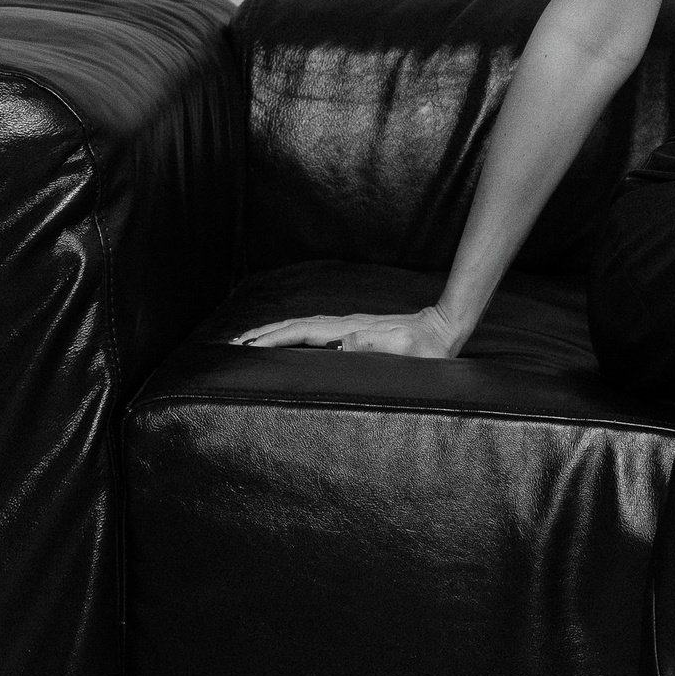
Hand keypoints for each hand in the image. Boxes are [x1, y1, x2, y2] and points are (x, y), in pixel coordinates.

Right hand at [230, 308, 457, 358]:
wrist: (442, 329)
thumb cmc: (427, 348)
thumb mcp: (407, 350)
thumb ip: (378, 344)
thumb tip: (344, 341)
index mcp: (349, 330)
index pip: (302, 332)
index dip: (273, 339)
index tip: (247, 346)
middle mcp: (343, 325)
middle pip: (293, 326)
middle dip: (262, 334)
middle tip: (232, 344)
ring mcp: (347, 326)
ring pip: (301, 327)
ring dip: (273, 332)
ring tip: (248, 342)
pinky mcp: (352, 330)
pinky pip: (312, 331)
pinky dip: (291, 333)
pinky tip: (285, 340)